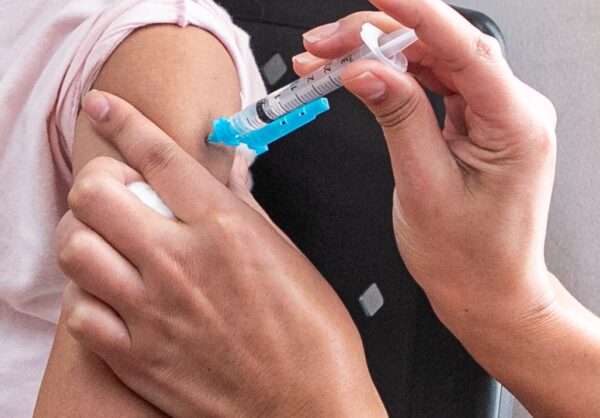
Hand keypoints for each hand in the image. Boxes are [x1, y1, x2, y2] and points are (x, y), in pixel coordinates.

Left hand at [56, 91, 385, 417]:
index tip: (105, 106)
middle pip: (94, 194)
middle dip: (97, 182)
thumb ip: (246, 209)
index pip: (159, 155)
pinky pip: (80, 313)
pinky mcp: (138, 358)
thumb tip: (228, 175)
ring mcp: (154, 312)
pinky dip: (87, 297)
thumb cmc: (311, 337)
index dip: (125, 119)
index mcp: (226, 230)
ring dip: (84, 236)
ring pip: (75, 249)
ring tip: (109, 244)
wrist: (306, 407)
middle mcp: (182, 264)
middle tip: (117, 194)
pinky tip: (112, 297)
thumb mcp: (288, 256)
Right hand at [296, 1, 557, 331]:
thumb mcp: (424, 186)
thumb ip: (398, 119)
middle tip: (323, 43)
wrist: (486, 291)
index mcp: (515, 125)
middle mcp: (511, 111)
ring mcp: (492, 114)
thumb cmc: (468, 257)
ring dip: (377, 56)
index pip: (465, 49)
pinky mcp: (474, 122)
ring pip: (431, 62)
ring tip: (325, 60)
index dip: (418, 14)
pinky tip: (356, 75)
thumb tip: (366, 71)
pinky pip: (431, 84)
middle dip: (377, 37)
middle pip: (442, 48)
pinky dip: (390, 77)